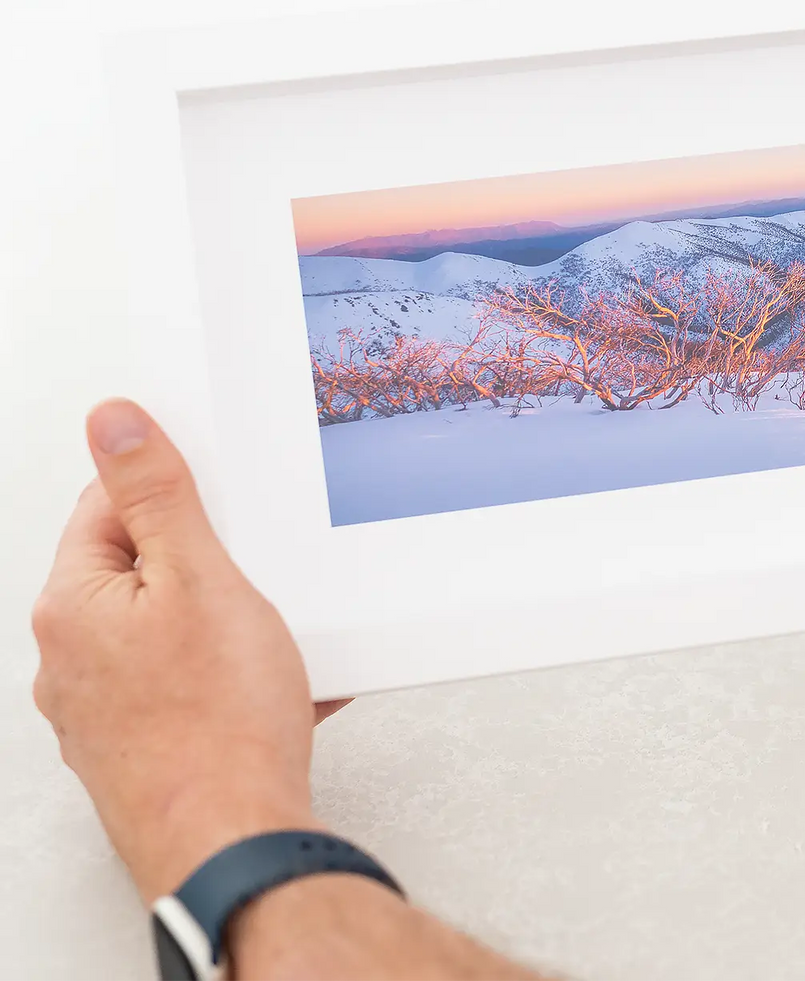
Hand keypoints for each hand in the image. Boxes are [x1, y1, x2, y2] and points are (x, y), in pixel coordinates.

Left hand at [32, 399, 343, 903]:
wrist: (235, 840)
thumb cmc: (219, 724)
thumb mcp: (201, 578)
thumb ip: (156, 493)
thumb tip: (113, 423)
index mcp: (70, 606)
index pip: (107, 506)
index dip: (174, 494)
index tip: (221, 499)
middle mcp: (69, 660)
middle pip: (145, 570)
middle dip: (212, 565)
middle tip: (258, 576)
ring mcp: (103, 711)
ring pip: (173, 632)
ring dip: (229, 625)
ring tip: (273, 644)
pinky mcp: (142, 746)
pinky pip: (191, 686)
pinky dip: (235, 678)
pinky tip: (278, 688)